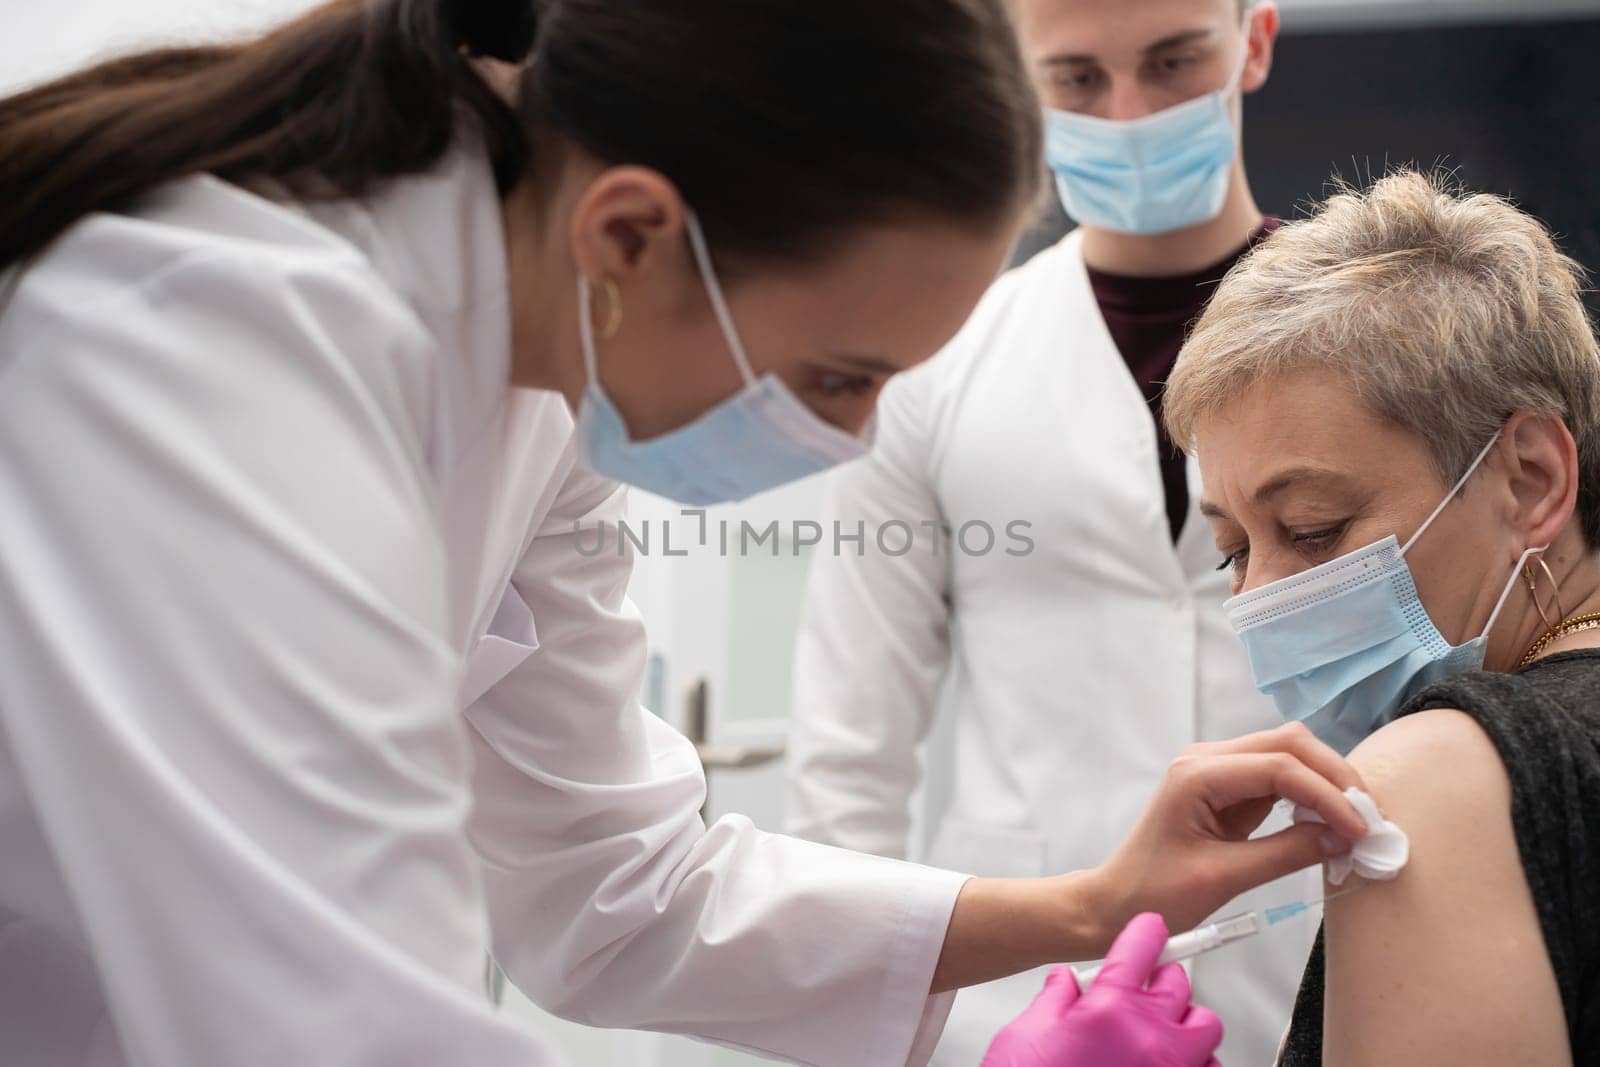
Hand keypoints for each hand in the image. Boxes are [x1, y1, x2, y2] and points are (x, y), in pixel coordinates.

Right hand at [982, 913, 1221, 1066]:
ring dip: (1185, 1020)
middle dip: (1161, 978)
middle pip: (1177, 982)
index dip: (1147, 931)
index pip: (1139, 949)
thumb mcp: (1029, 1031)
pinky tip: (1172, 1060)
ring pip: (1204, 1026)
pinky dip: (1196, 1060)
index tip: (1152, 928)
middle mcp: (1146, 1037)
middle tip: (1143, 985)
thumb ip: (1055, 999)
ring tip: (1161, 1027)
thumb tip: (1065, 983)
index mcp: (1109, 1009)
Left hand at [1088, 722, 1368, 942]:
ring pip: (1289, 755)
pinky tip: (1330, 823)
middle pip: (1289, 744)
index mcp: (1197, 774)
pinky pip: (1280, 778)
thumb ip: (1286, 853)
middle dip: (1335, 777)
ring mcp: (1218, 769)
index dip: (1327, 795)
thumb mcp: (1224, 877)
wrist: (1118, 902)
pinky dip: (1310, 796)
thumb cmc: (1157, 893)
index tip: (1360, 831)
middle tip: (1370, 819)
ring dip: (1327, 783)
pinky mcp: (1229, 788)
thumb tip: (1343, 837)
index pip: (1280, 766)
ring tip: (1357, 822)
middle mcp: (1207, 758)